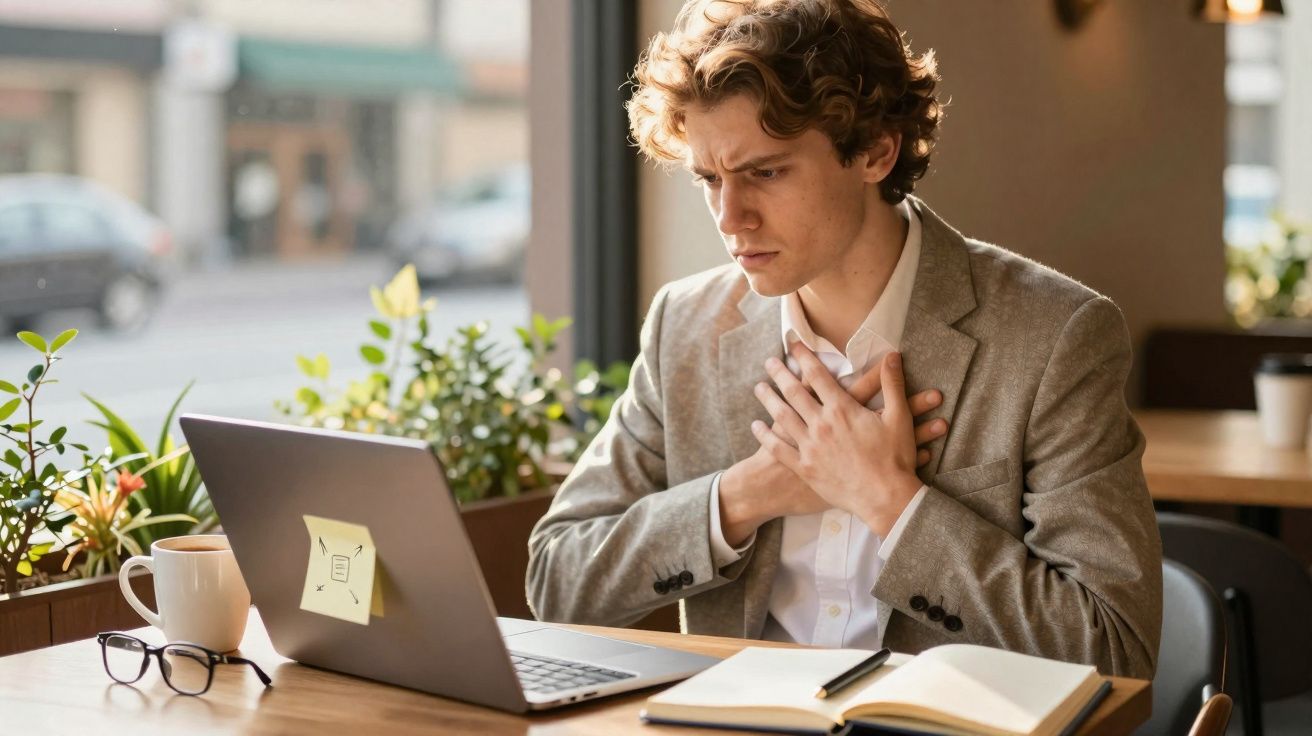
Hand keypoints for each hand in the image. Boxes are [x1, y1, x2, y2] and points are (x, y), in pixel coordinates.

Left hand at [751, 344, 923, 535]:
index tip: (793, 344)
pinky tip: (756, 426)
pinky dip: (765, 436)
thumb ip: (893, 384)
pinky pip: (778, 448)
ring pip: (782, 417)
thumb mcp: (900, 418)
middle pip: (794, 392)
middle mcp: (821, 424)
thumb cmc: (895, 459)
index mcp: (842, 409)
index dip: (804, 357)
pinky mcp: (805, 468)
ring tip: (758, 387)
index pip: (817, 375)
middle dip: (780, 374)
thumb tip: (893, 355)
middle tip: (769, 361)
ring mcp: (810, 447)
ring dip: (768, 399)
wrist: (885, 498)